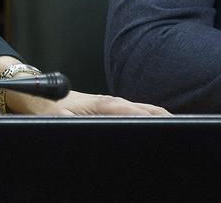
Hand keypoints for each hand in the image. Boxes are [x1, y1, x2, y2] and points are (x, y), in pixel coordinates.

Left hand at [16, 89, 169, 116]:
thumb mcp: (56, 117)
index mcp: (102, 104)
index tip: (163, 125)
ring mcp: (111, 102)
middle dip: (162, 117)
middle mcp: (110, 101)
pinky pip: (134, 110)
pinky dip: (149, 114)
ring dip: (158, 115)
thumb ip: (70, 121)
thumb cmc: (47, 107)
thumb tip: (80, 124)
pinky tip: (157, 122)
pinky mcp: (108, 106)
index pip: (132, 111)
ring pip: (141, 107)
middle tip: (182, 128)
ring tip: (177, 126)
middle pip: (143, 108)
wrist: (39, 93)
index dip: (148, 118)